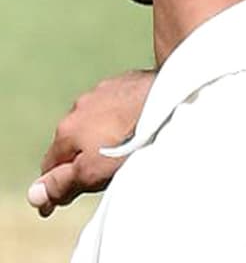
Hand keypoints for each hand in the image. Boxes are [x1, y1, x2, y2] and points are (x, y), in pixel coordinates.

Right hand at [27, 69, 153, 216]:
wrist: (173, 98)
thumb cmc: (132, 139)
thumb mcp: (93, 172)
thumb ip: (62, 183)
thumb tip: (34, 195)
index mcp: (67, 129)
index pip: (50, 165)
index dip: (54, 186)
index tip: (58, 203)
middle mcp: (80, 106)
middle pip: (73, 141)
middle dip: (80, 158)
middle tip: (98, 176)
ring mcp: (106, 90)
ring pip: (97, 121)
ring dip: (103, 134)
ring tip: (125, 148)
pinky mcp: (130, 80)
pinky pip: (121, 105)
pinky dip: (124, 117)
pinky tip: (141, 125)